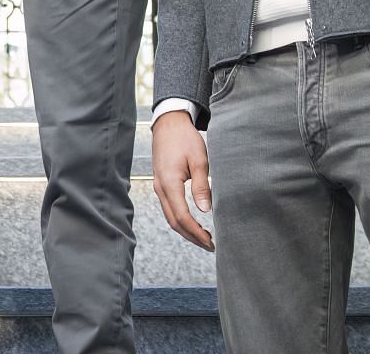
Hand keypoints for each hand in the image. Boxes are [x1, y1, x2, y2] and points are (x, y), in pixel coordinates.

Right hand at [152, 110, 213, 250]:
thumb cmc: (185, 139)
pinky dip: (181, 219)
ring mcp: (158, 186)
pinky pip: (169, 208)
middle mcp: (160, 188)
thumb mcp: (199, 160)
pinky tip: (193, 222)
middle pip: (174, 221)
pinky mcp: (161, 184)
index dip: (196, 232)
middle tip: (210, 246)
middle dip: (191, 236)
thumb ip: (202, 186)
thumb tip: (205, 210)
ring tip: (204, 238)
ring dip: (186, 230)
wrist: (168, 124)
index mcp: (169, 183)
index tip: (211, 242)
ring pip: (170, 216)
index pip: (182, 216)